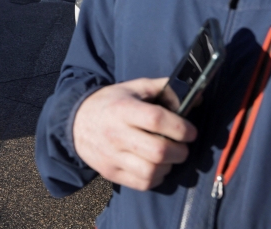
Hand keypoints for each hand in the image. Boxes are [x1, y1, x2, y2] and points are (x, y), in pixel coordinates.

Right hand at [72, 77, 196, 190]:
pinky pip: (142, 183)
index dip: (180, 127)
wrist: (76, 122)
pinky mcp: (111, 172)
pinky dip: (156, 178)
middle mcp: (116, 134)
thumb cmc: (111, 103)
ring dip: (169, 166)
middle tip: (183, 146)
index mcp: (123, 109)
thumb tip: (194, 98)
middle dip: (180, 151)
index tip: (190, 131)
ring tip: (169, 156)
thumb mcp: (133, 88)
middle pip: (158, 151)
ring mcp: (113, 157)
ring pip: (152, 171)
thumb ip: (163, 88)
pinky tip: (156, 166)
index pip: (157, 120)